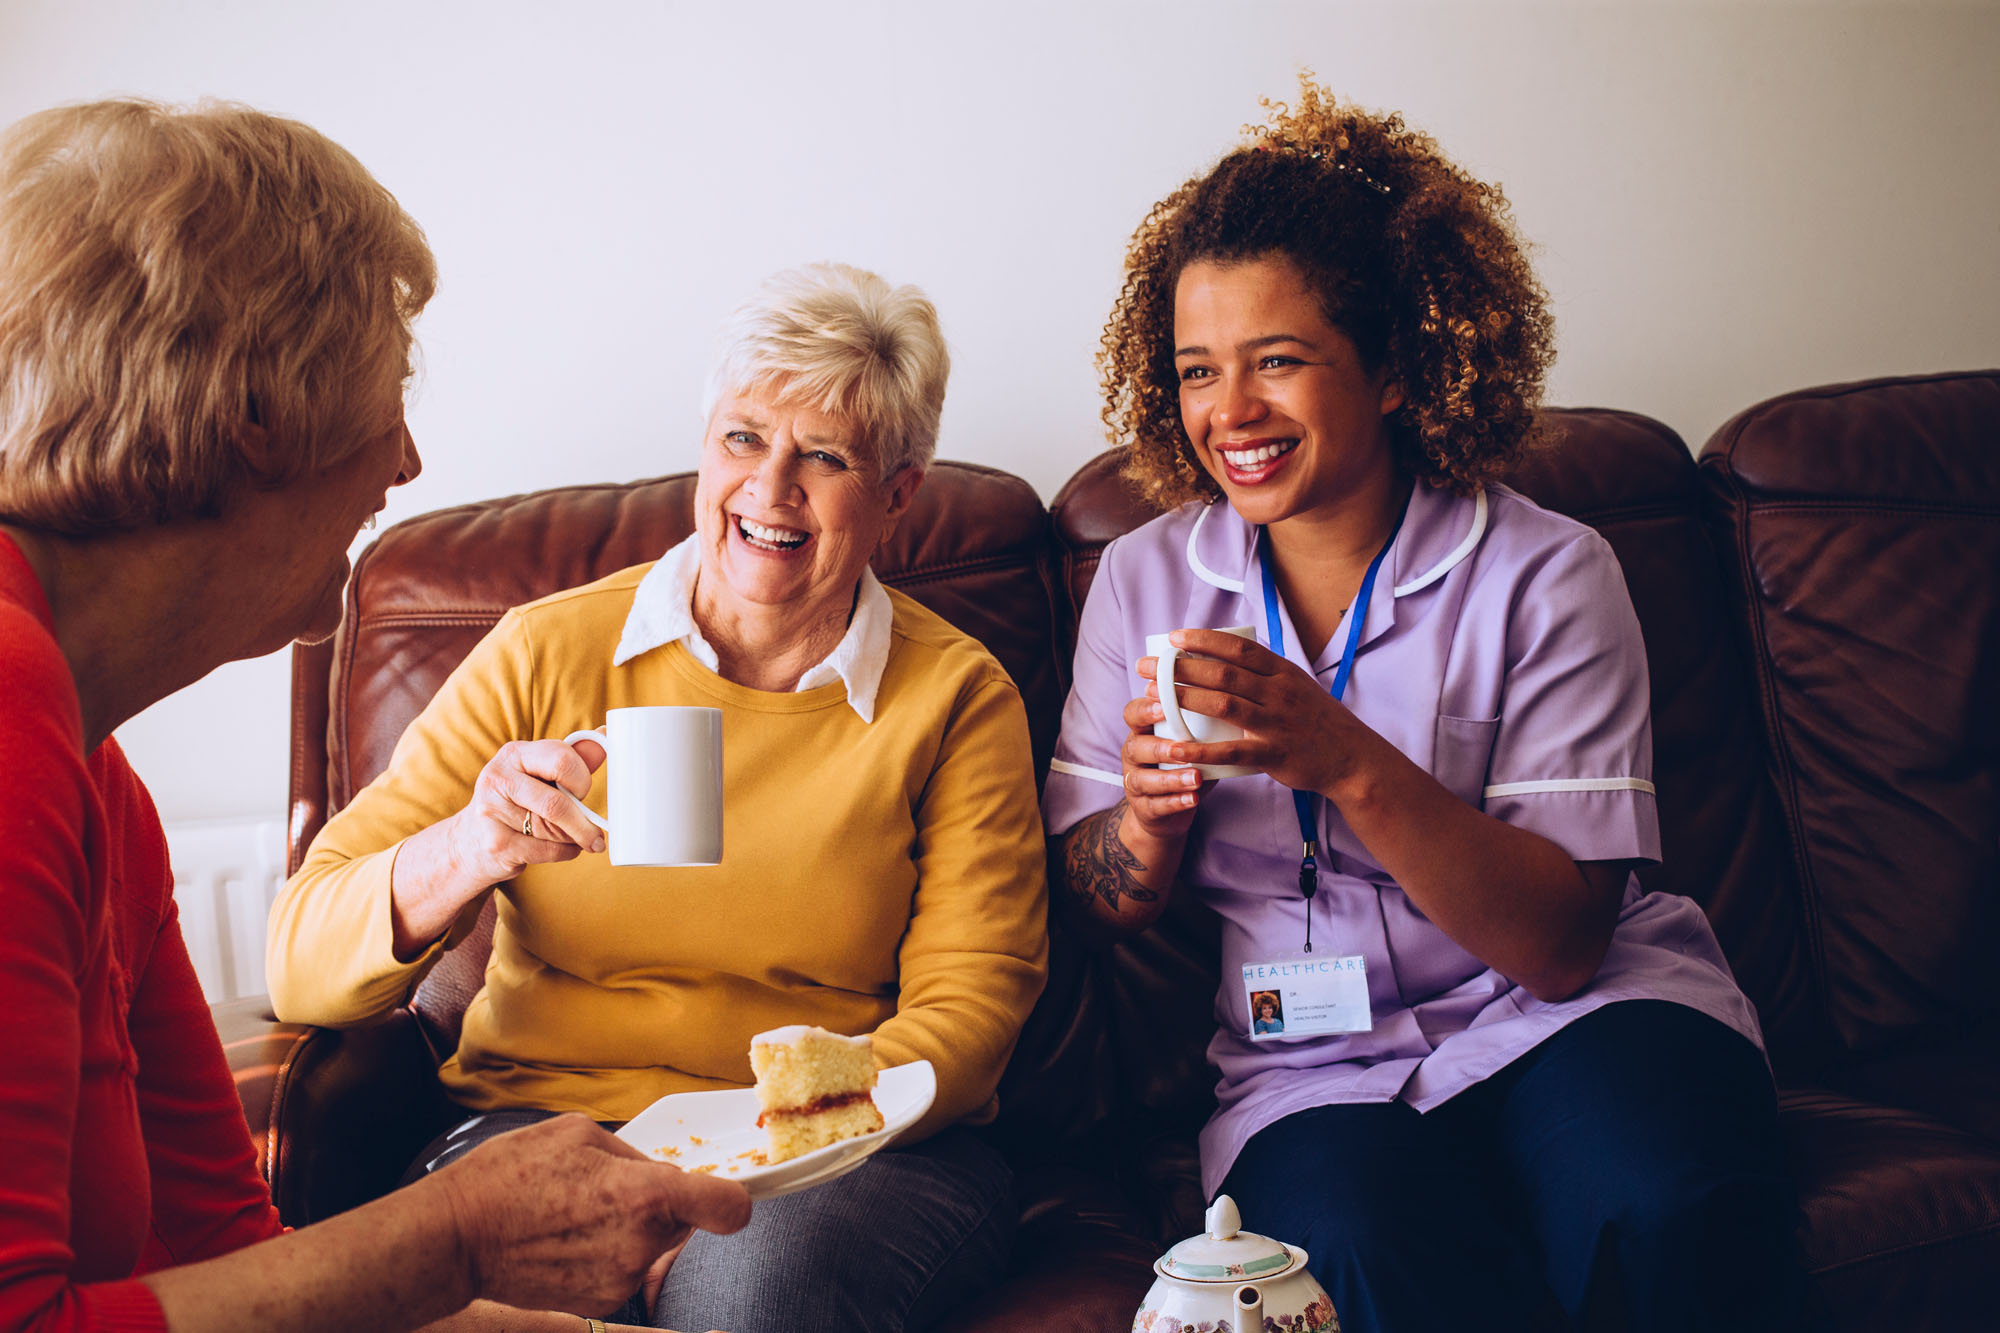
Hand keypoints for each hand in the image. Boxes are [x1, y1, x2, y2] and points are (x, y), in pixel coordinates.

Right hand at [389, 737, 609, 958]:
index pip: (562, 759)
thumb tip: (604, 734)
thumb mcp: (540, 773)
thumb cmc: (517, 801)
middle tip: (596, 832)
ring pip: (554, 831)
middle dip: (583, 822)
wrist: (472, 841)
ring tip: (574, 837)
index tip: (584, 792)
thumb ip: (572, 758)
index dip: (582, 780)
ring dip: (574, 838)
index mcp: (514, 753)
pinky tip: (561, 848)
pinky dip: (565, 852)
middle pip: (557, 803)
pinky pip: (547, 851)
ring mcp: (491, 813)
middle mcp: (497, 778)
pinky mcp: (496, 844)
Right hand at [430, 1114, 750, 1317]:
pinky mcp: (602, 1300)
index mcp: (644, 1193)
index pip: (727, 1206)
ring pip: (653, 1244)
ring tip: (578, 1213)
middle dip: (663, 1203)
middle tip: (610, 1189)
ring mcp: (621, 1277)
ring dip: (632, 1229)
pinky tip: (569, 1238)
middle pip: (684, 1220)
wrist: (457, 1237)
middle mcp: (641, 1242)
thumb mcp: (577, 1134)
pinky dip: (609, 1254)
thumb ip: (632, 1153)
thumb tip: (656, 1171)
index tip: (729, 1192)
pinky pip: (626, 1268)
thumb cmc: (510, 1176)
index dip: (736, 1197)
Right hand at [1117, 682, 1209, 844]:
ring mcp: (1135, 783)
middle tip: (1181, 748)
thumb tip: (1233, 698)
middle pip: (1135, 747)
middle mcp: (1134, 755)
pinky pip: (1155, 806)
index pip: (1134, 714)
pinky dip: (1175, 803)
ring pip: (1143, 780)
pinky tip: (1193, 800)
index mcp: (1142, 732)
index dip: (1145, 710)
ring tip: (1196, 778)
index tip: (1163, 706)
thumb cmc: (1182, 764)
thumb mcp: (1188, 741)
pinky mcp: (1143, 809)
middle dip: (1159, 748)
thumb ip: (1201, 723)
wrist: (1167, 810)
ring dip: (1171, 779)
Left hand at [1140, 628, 1379, 800]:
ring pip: (1224, 705)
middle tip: (1148, 667)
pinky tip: (1175, 748)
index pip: (1239, 648)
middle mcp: (1280, 693)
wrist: (1352, 759)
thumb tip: (1226, 656)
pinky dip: (1200, 749)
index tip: (1173, 637)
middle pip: (1223, 673)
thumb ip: (1265, 673)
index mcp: (1283, 672)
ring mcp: (1277, 724)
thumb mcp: (1297, 686)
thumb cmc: (1318, 722)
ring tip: (1152, 697)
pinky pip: (1231, 751)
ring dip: (1184, 698)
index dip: (1204, 640)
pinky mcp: (1274, 755)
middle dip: (1181, 667)